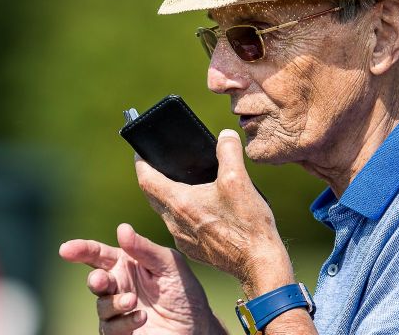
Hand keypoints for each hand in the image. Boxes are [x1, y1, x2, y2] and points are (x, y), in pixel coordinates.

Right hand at [59, 223, 224, 334]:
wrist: (197, 330)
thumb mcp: (170, 266)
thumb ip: (145, 249)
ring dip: (115, 303)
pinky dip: (124, 322)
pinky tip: (141, 317)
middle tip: (103, 281)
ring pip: (101, 305)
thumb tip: (121, 228)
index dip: (80, 250)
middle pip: (95, 280)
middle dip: (95, 280)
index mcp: (127, 264)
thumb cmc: (185, 294)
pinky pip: (110, 328)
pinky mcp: (121, 333)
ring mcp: (118, 311)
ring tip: (133, 302)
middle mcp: (119, 286)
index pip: (98, 254)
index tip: (66, 250)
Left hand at [136, 129, 293, 297]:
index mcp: (180, 203)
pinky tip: (200, 207)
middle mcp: (175, 222)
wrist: (258, 263)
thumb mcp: (239, 179)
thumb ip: (229, 151)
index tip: (141, 153)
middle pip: (153, 196)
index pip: (146, 180)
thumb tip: (225, 135)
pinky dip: (182, 213)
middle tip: (159, 165)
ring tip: (181, 183)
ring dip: (168, 197)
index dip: (141, 164)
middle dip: (153, 179)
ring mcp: (183, 238)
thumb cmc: (248, 224)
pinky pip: (179, 226)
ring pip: (166, 212)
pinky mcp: (194, 249)